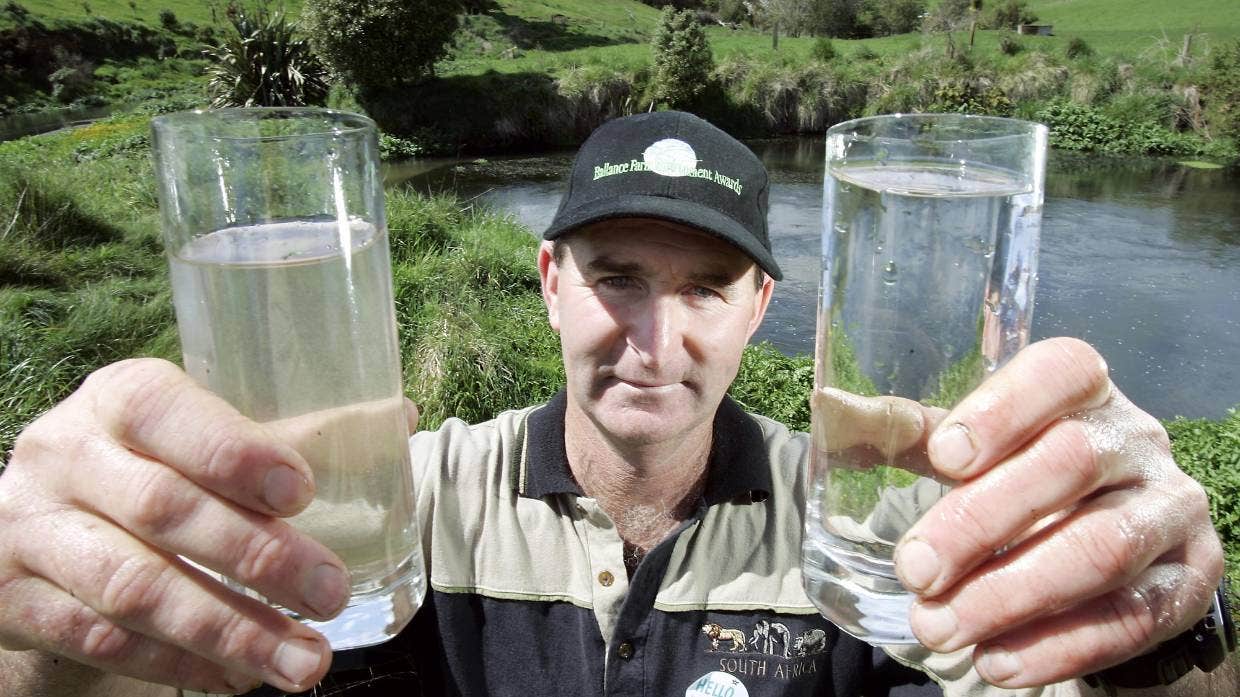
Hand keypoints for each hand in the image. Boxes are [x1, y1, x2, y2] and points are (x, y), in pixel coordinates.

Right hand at [0, 359, 412, 692]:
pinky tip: (240, 677)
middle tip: (331, 593)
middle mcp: (64, 456)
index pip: (166, 413)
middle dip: (257, 557)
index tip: (301, 492)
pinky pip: (104, 640)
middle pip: (162, 510)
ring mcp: (32, 531)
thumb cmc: (151, 465)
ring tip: (303, 660)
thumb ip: (292, 430)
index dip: (233, 454)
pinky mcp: (17, 601)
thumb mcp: (200, 435)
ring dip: (230, 632)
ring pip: (134, 589)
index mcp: (118, 397)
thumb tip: (395, 418)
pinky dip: (180, 664)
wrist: (40, 525)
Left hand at [891, 338, 1223, 686]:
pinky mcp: (1189, 579)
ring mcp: (1171, 509)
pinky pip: (1129, 617)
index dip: (1003, 409)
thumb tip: (830, 409)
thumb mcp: (977, 446)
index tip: (941, 457)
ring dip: (1010, 596)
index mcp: (1084, 391)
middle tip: (914, 571)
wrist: (1127, 546)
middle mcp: (1137, 440)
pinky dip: (1057, 646)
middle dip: (981, 522)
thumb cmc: (1027, 476)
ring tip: (941, 628)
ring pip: (1100, 548)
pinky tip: (997, 663)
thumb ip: (912, 431)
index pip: (1061, 371)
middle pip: (1069, 464)